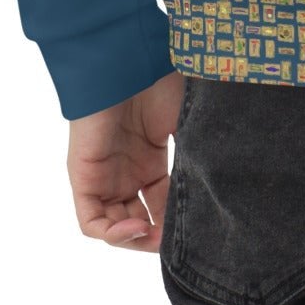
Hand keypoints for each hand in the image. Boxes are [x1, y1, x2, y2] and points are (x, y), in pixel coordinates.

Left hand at [67, 68, 185, 250]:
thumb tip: (220, 183)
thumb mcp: (185, 121)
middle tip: (175, 241)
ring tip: (156, 238)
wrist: (126, 62)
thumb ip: (195, 153)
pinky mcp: (84, 178)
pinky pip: (91, 221)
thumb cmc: (159, 83)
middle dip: (156, 237)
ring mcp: (104, 177)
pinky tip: (136, 227)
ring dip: (135, 240)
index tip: (197, 228)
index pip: (162, 203)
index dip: (176, 222)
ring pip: (115, 226)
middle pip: (139, 220)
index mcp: (149, 159)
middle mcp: (126, 172)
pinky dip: (112, 234)